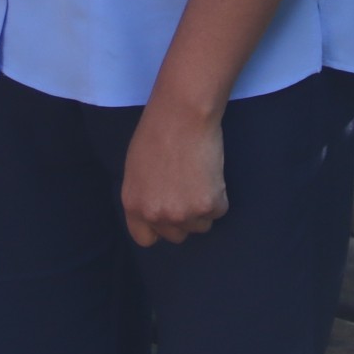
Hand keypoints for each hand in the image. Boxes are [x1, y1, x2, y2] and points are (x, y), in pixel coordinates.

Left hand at [120, 97, 227, 245]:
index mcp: (134, 206)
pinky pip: (219, 211)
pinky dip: (219, 195)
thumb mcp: (136, 170)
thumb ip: (144, 196)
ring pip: (200, 226)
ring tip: (198, 176)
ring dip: (202, 207)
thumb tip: (156, 210)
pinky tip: (210, 171)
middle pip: (176, 236)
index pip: (145, 239)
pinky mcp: (208, 206)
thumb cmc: (157, 133)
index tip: (167, 215)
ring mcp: (183, 213)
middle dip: (183, 218)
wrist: (182, 115)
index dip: (158, 228)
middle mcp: (156, 215)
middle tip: (187, 189)